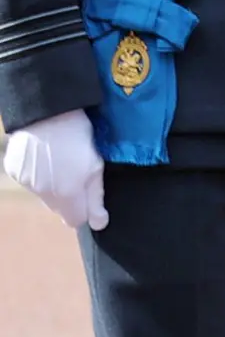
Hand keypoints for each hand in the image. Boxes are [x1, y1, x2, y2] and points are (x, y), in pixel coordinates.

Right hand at [3, 109, 107, 230]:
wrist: (46, 113)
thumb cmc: (78, 137)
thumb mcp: (96, 165)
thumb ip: (95, 198)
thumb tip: (99, 224)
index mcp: (66, 195)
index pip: (75, 220)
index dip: (84, 211)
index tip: (89, 196)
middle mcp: (42, 193)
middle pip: (58, 208)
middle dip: (69, 198)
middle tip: (76, 173)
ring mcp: (25, 182)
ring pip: (43, 194)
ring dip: (52, 186)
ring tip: (60, 161)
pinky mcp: (13, 170)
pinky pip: (28, 181)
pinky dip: (36, 174)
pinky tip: (43, 156)